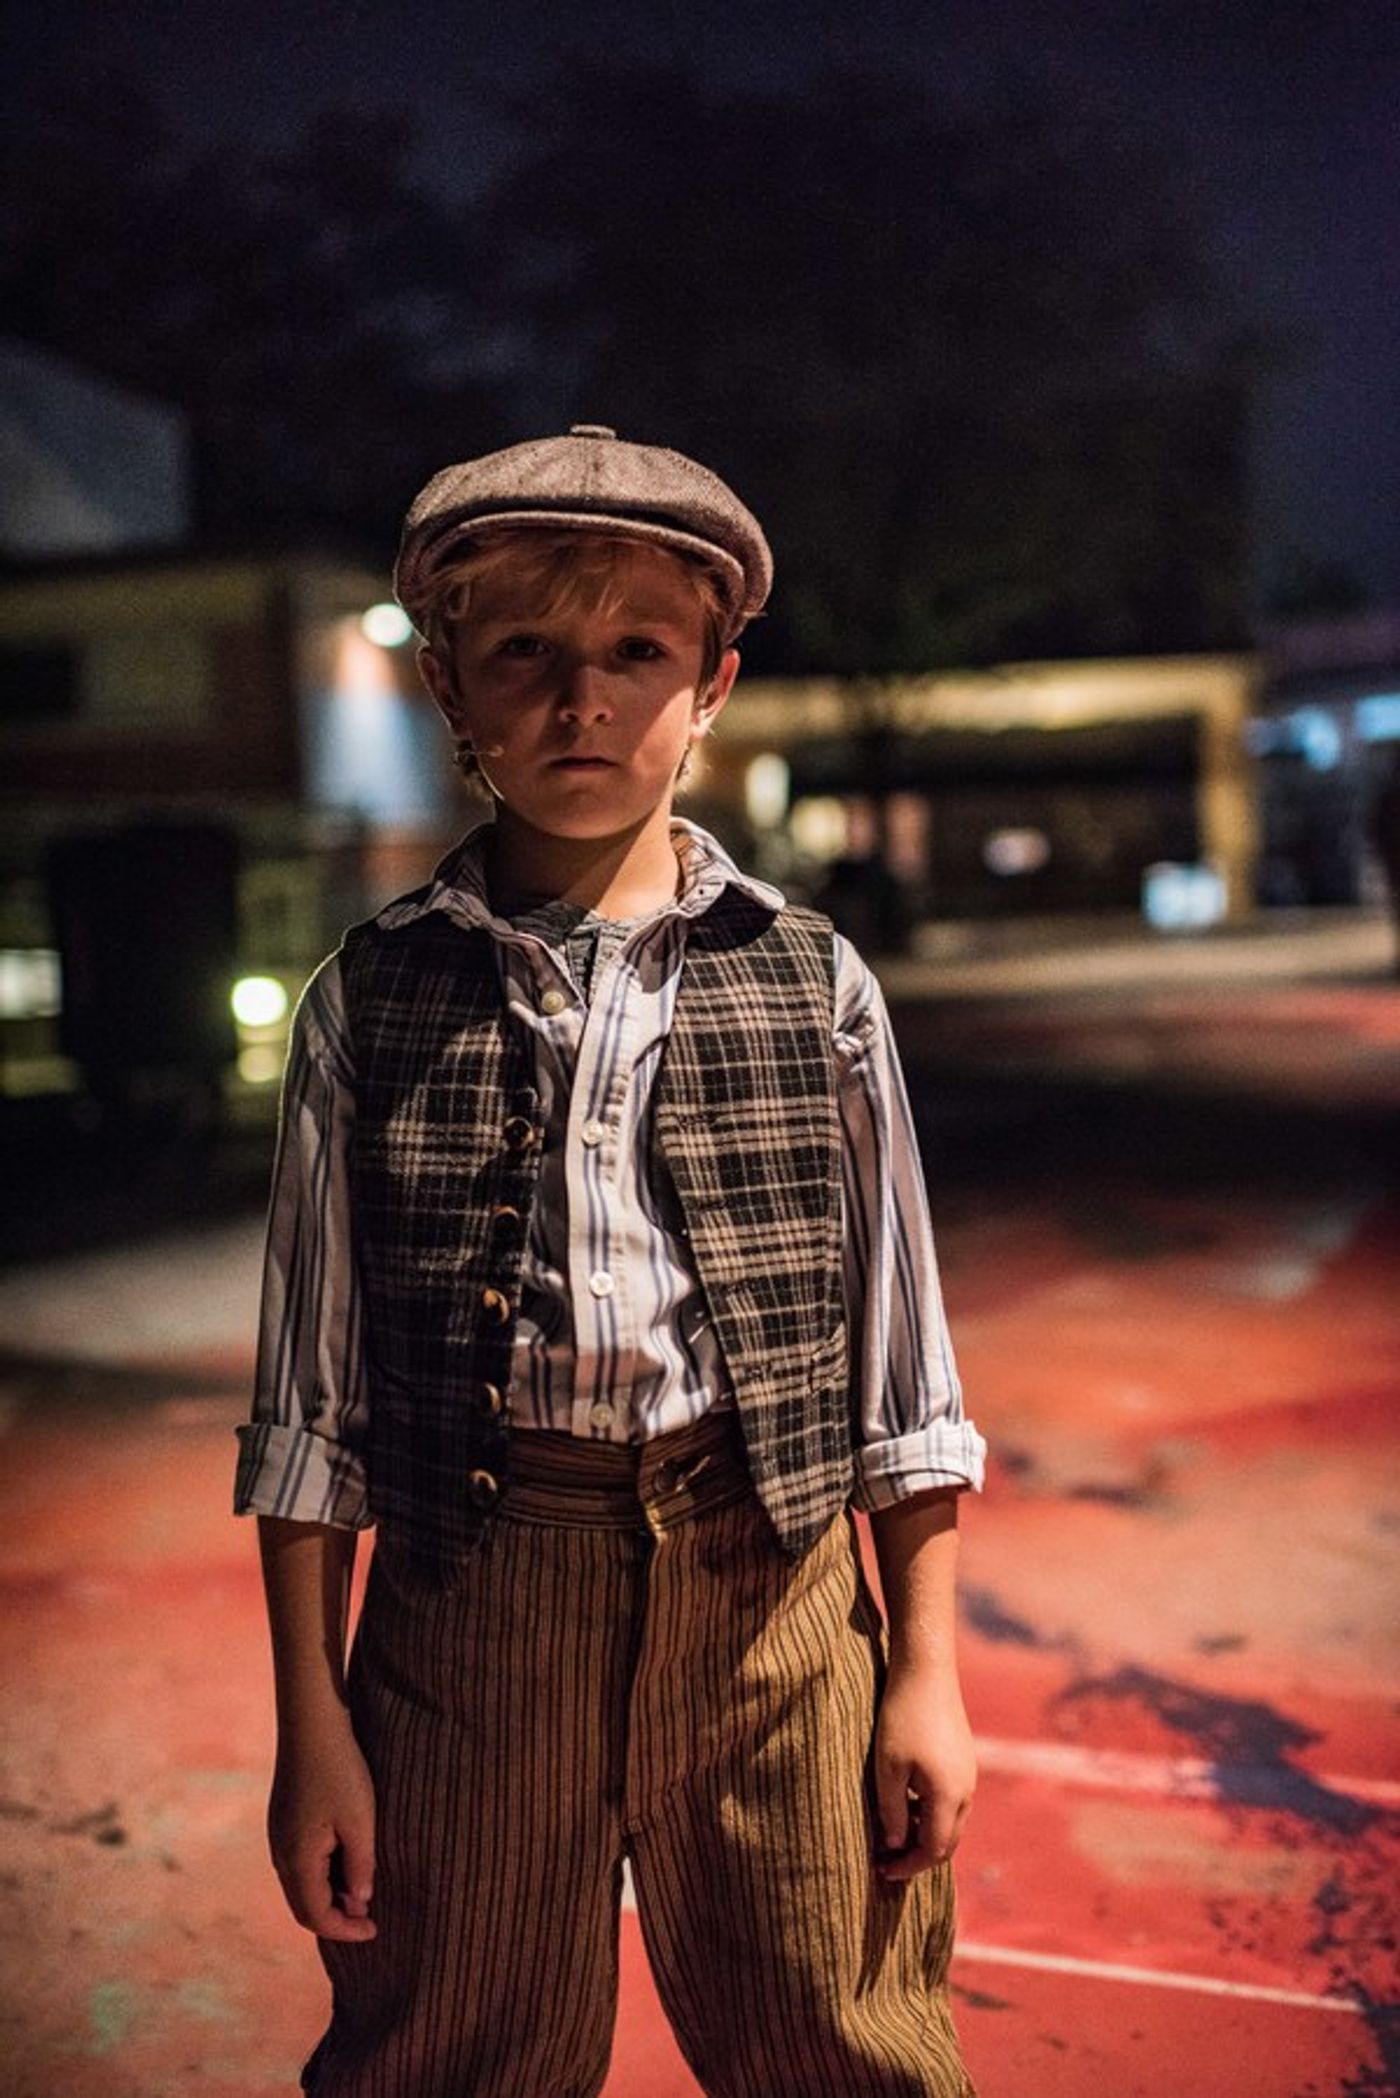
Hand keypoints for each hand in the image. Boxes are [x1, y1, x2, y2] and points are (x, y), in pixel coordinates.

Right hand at [268, 1723, 377, 1941]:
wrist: (311, 1722)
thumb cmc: (340, 1769)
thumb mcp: (361, 1820)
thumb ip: (360, 1866)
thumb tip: (360, 1902)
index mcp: (296, 1860)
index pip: (316, 1916)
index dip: (346, 1931)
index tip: (375, 1931)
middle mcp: (279, 1853)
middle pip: (303, 1906)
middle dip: (335, 1918)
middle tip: (369, 1918)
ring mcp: (278, 1835)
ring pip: (300, 1884)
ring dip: (329, 1895)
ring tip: (363, 1890)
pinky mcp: (283, 1819)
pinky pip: (298, 1862)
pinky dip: (321, 1874)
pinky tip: (346, 1862)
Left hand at [871, 1659, 975, 1879]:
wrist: (926, 1669)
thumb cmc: (902, 1717)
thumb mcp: (887, 1768)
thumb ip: (892, 1811)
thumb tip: (894, 1843)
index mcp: (949, 1797)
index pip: (933, 1851)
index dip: (907, 1866)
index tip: (881, 1869)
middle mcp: (966, 1790)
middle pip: (947, 1842)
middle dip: (917, 1855)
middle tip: (885, 1856)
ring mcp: (969, 1774)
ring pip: (951, 1822)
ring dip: (924, 1833)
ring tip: (891, 1829)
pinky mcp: (964, 1759)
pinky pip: (952, 1801)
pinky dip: (931, 1813)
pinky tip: (906, 1800)